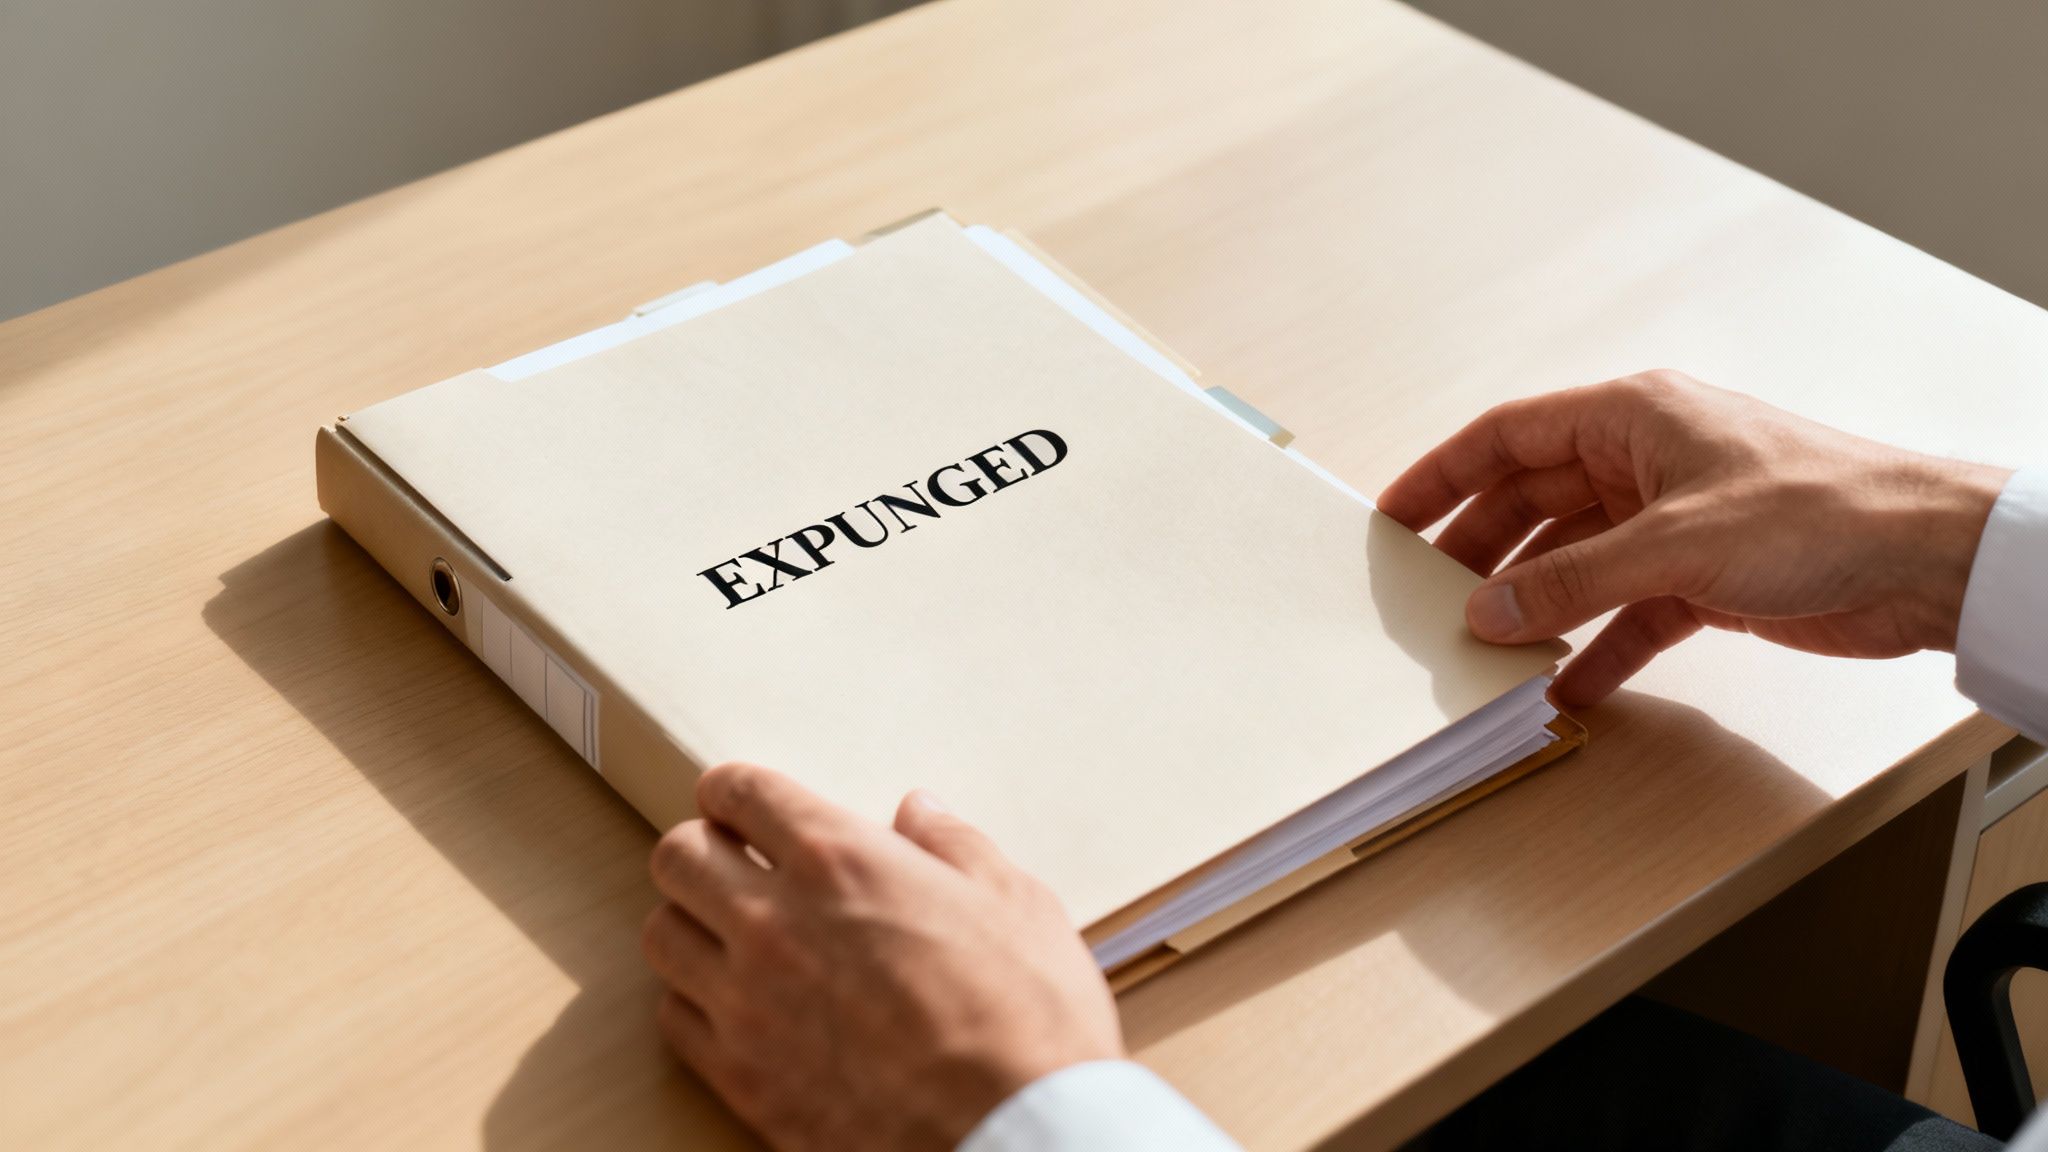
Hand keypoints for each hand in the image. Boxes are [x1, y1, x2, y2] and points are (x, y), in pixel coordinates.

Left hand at [642, 763, 1122, 1151]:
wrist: (1014, 1136)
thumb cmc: (1028, 1019)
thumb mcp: (1015, 903)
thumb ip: (954, 846)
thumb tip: (917, 811)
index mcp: (840, 860)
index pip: (738, 791)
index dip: (736, 791)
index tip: (746, 806)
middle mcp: (773, 922)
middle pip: (677, 856)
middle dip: (704, 849)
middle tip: (738, 865)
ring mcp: (747, 1003)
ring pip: (661, 934)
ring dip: (692, 923)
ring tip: (733, 935)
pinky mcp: (739, 1075)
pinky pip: (674, 1018)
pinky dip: (695, 1001)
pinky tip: (739, 1004)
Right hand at [1377, 371, 2009, 708]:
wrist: (1926, 560)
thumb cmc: (1820, 511)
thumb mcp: (1672, 544)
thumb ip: (1570, 580)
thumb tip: (1486, 610)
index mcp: (1631, 418)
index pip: (1509, 437)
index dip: (1444, 476)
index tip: (1391, 517)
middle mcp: (1645, 463)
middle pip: (1534, 502)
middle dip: (1481, 551)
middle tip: (1426, 598)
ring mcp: (1674, 523)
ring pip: (1576, 562)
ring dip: (1535, 606)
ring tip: (1483, 649)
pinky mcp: (1706, 578)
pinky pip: (1626, 613)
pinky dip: (1595, 647)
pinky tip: (1564, 686)